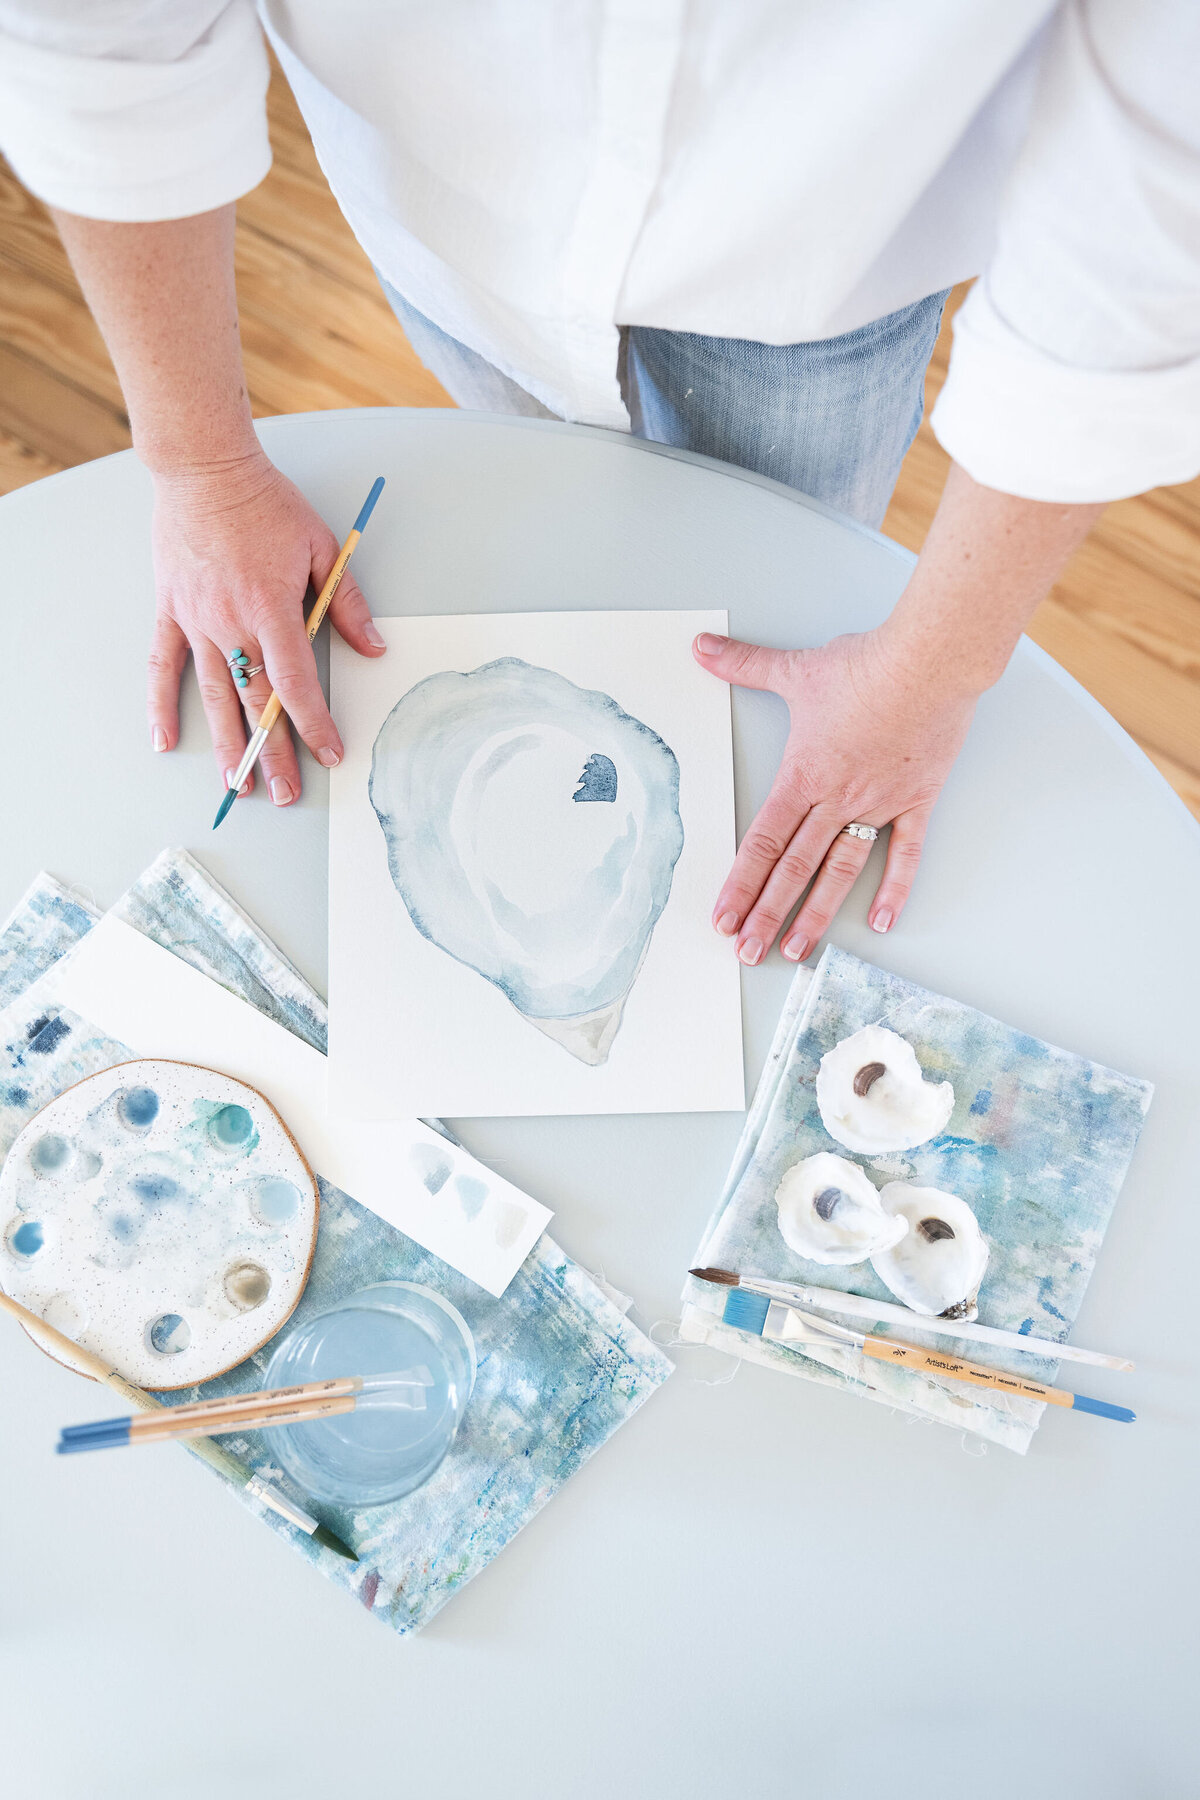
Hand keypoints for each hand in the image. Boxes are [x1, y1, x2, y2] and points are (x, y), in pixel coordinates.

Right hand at [147, 452, 386, 803]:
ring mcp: (196, 621)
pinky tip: (166, 740)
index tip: (328, 753)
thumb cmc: (265, 504)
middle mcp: (230, 623)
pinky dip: (162, 706)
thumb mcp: (321, 548)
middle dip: (272, 752)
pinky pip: (163, 667)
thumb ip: (345, 603)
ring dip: (226, 744)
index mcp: (271, 609)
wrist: (205, 470)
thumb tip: (373, 646)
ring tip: (237, 784)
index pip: (295, 682)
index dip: (313, 724)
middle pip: (256, 702)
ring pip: (215, 695)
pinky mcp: (172, 612)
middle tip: (284, 793)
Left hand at [693, 628, 976, 961]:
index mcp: (803, 775)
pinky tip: (882, 921)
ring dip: (818, 914)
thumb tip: (701, 648)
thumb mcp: (795, 668)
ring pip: (841, 871)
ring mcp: (878, 805)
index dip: (741, 884)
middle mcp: (837, 799)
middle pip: (795, 869)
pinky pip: (905, 854)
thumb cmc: (866, 665)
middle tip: (749, 952)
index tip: (725, 918)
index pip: (763, 843)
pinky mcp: (917, 800)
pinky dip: (895, 888)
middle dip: (768, 914)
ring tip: (799, 949)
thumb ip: (744, 665)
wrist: (930, 660)